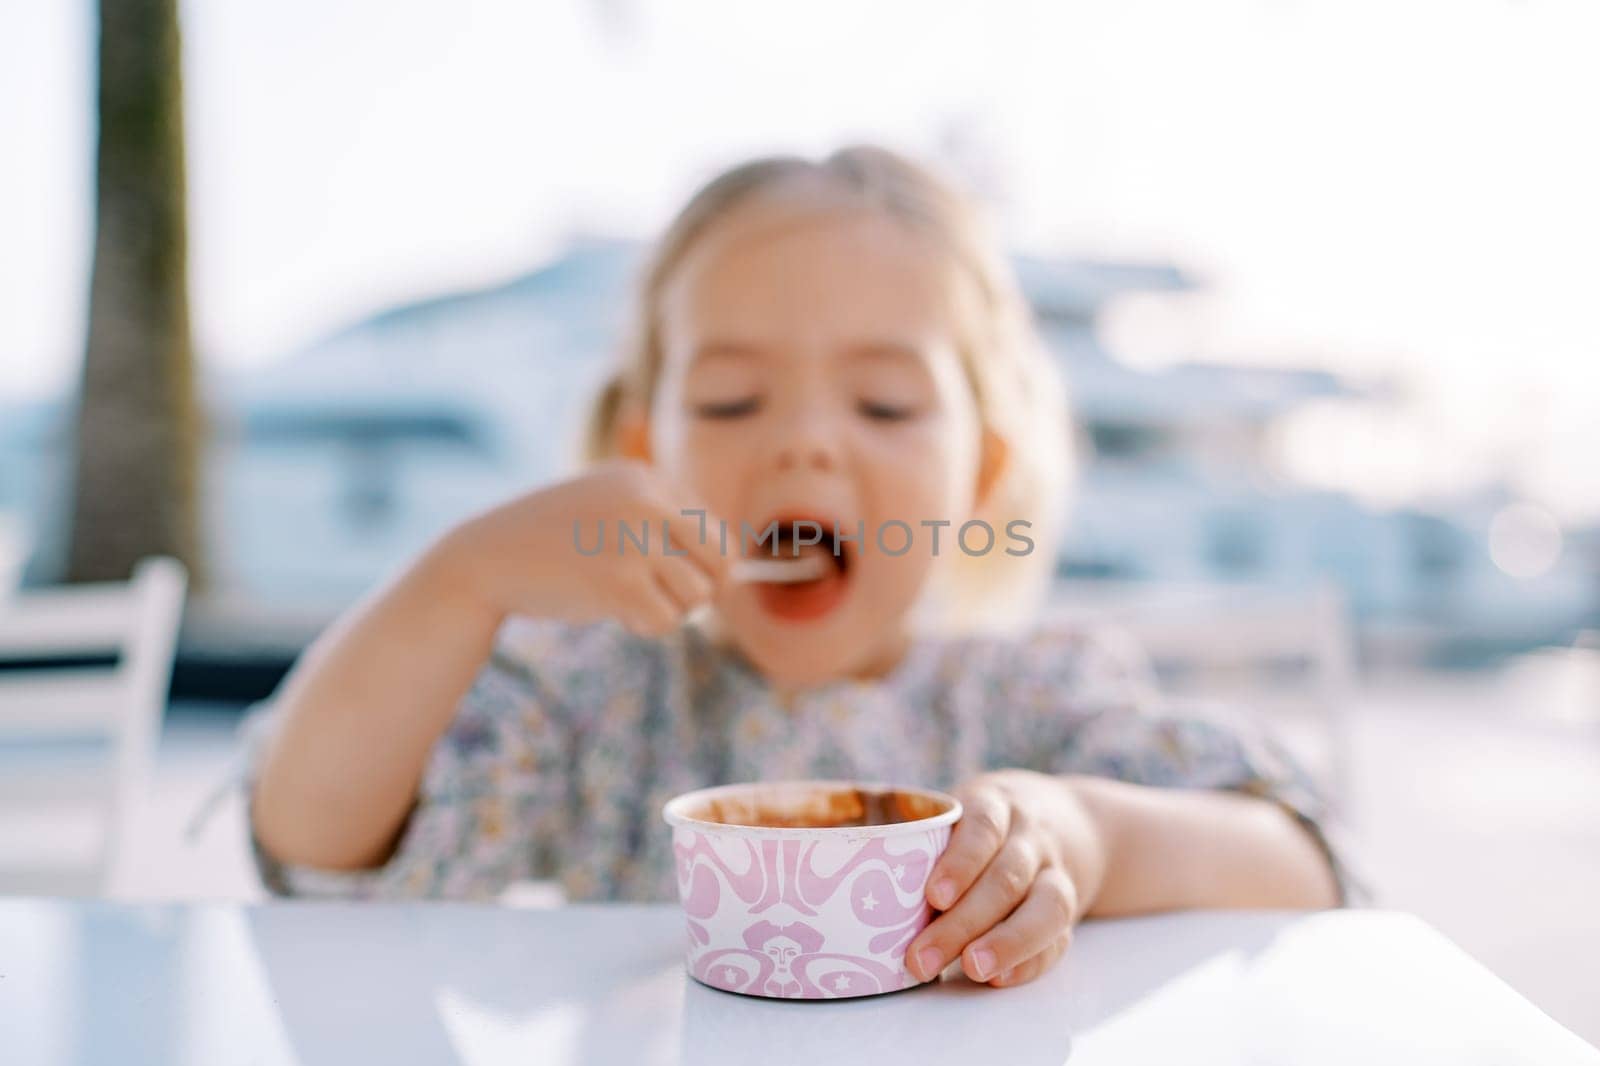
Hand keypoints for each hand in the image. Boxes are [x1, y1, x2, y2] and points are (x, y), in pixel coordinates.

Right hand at [439, 460, 729, 635]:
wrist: (486, 557)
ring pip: (698, 595)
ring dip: (669, 609)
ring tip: (629, 599)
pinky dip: (644, 626)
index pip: (715, 531)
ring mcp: (633, 541)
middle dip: (702, 589)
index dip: (702, 565)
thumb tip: (736, 570)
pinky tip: (611, 610)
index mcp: (648, 478)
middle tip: (666, 598)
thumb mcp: (611, 510)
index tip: (670, 576)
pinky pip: (666, 621)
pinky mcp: (618, 583)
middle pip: (722, 560)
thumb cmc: (556, 540)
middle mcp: (647, 502)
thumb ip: (664, 526)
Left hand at [906, 770, 1107, 986]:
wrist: (1067, 819)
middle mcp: (1032, 839)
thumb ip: (927, 843)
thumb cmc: (985, 822)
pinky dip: (1031, 961)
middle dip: (964, 922)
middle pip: (1006, 878)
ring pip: (1045, 908)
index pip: (983, 828)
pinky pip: (1059, 938)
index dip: (961, 863)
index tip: (933, 897)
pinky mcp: (1069, 909)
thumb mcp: (961, 810)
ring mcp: (1056, 874)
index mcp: (998, 805)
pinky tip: (999, 978)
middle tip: (922, 958)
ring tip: (971, 969)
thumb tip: (872, 895)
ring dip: (1006, 943)